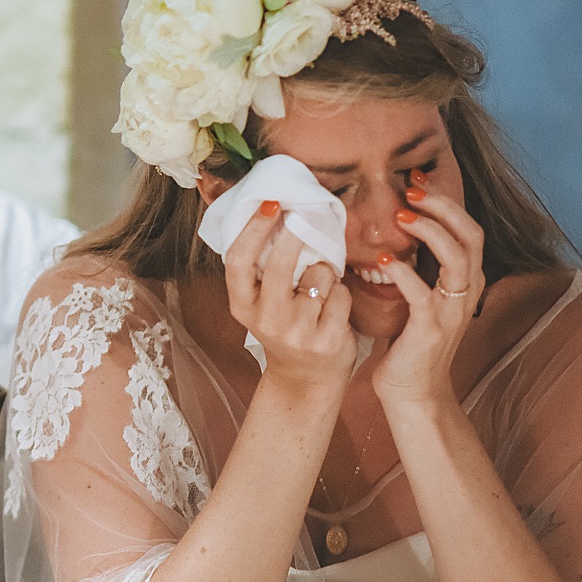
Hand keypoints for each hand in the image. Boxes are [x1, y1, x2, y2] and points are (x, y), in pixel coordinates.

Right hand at [224, 200, 357, 388]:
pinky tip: (334, 306)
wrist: (305, 378)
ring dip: (325, 271)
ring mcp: (297, 333)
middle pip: (280, 265)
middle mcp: (265, 320)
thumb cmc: (284, 325)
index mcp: (242, 305)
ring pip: (319, 276)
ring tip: (320, 287)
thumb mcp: (261, 301)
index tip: (272, 204)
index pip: (239, 261)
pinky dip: (342, 293)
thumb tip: (276, 210)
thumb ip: (262, 267)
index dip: (253, 229)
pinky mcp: (326, 341)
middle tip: (303, 216)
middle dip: (296, 235)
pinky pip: (341, 294)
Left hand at [371, 169, 484, 409]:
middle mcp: (467, 292)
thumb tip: (392, 230)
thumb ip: (416, 267)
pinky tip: (384, 260)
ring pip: (457, 258)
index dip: (447, 202)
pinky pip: (423, 293)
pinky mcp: (431, 329)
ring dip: (431, 232)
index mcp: (465, 282)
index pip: (468, 230)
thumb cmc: (409, 343)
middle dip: (444, 206)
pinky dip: (404, 272)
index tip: (418, 180)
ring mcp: (452, 311)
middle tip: (412, 189)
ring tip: (402, 216)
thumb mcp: (418, 297)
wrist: (414, 392)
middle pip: (471, 235)